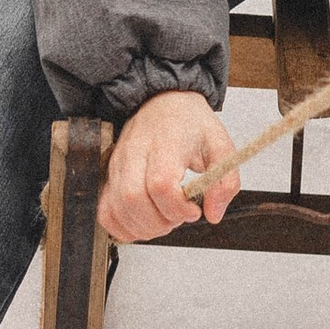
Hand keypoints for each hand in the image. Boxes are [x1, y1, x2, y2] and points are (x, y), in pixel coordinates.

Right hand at [100, 88, 236, 240]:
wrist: (162, 101)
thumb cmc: (189, 123)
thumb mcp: (221, 146)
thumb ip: (225, 181)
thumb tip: (214, 214)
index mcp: (166, 143)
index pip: (161, 184)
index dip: (178, 207)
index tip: (193, 210)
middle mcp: (135, 153)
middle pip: (133, 200)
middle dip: (159, 222)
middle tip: (178, 218)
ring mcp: (118, 165)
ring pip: (116, 209)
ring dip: (143, 227)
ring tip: (163, 220)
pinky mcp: (109, 175)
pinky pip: (104, 211)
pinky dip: (121, 227)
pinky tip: (143, 223)